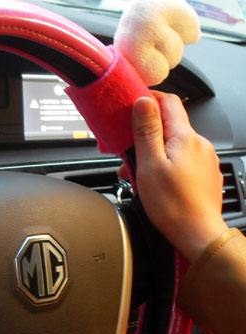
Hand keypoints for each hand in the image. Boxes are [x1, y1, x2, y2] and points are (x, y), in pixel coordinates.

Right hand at [128, 91, 227, 262]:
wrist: (197, 234)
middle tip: (127, 154)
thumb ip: (147, 130)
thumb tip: (144, 102)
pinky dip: (165, 165)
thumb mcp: (149, 164)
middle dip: (145, 135)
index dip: (148, 99)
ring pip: (174, 145)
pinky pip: (182, 160)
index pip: (168, 101)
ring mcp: (205, 159)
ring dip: (153, 153)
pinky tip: (155, 182)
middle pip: (169, 126)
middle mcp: (199, 143)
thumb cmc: (172, 205)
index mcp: (185, 137)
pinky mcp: (205, 174)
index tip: (130, 107)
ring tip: (138, 175)